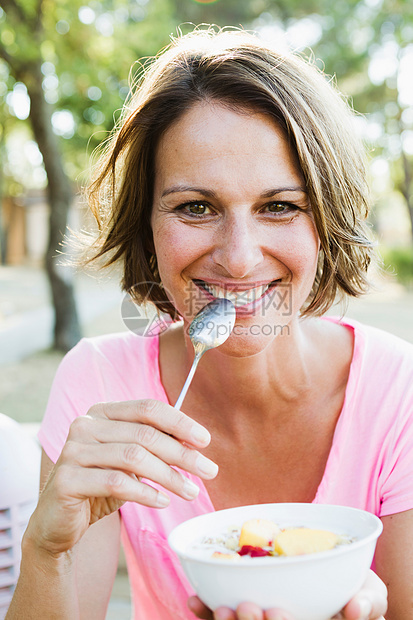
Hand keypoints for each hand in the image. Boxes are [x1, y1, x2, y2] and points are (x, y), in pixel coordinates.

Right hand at [27, 399, 217, 556]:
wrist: (58, 522)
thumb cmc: (101, 487)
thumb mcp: (130, 463)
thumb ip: (155, 447)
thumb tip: (195, 443)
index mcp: (102, 413)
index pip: (147, 408)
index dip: (179, 422)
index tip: (205, 440)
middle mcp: (85, 426)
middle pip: (144, 434)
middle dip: (181, 453)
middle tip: (208, 471)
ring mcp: (72, 451)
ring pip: (133, 457)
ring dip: (169, 476)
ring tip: (190, 491)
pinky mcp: (66, 480)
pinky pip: (115, 482)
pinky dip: (145, 492)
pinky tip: (162, 501)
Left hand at [187, 569, 387, 619]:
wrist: (337, 575)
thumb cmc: (355, 590)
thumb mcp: (370, 595)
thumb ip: (367, 602)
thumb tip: (356, 609)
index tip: (277, 612)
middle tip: (247, 607)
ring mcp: (261, 617)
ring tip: (219, 609)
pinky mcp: (242, 606)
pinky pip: (218, 615)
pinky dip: (204, 611)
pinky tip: (193, 601)